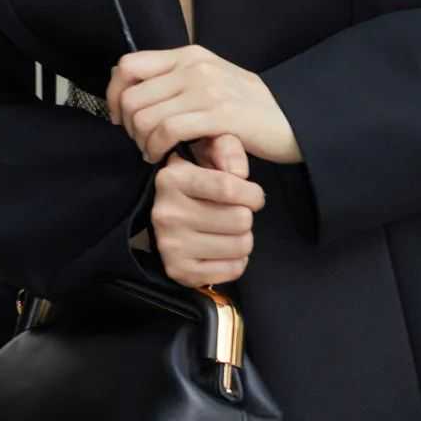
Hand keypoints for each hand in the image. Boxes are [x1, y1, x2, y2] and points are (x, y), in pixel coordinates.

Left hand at [106, 44, 302, 164]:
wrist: (291, 117)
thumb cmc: (245, 106)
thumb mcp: (208, 81)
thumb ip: (175, 81)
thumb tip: (132, 91)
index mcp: (188, 55)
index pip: (128, 65)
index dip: (113, 93)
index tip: (118, 116)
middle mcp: (193, 66)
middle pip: (131, 94)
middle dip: (127, 125)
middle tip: (140, 141)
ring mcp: (206, 89)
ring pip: (145, 115)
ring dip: (141, 141)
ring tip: (153, 152)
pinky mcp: (219, 115)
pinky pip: (168, 131)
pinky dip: (157, 149)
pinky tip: (164, 157)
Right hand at [149, 134, 265, 286]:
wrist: (169, 214)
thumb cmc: (199, 180)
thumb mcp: (209, 151)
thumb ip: (228, 149)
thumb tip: (240, 174)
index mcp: (171, 178)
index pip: (227, 188)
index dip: (252, 193)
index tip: (254, 195)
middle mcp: (166, 212)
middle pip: (239, 219)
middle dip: (246, 215)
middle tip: (236, 212)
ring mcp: (170, 245)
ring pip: (240, 245)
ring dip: (244, 237)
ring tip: (230, 229)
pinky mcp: (179, 271)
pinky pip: (233, 270)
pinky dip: (237, 260)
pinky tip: (224, 248)